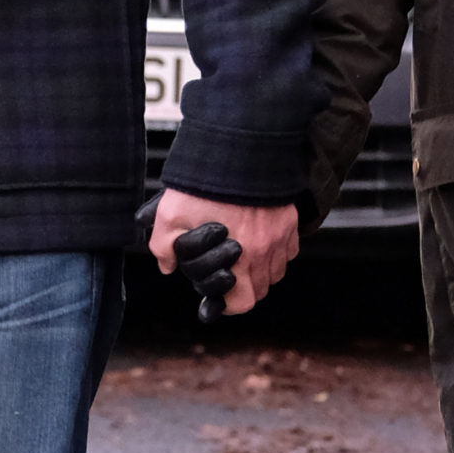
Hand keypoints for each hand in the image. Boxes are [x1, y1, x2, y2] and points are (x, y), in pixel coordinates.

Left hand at [149, 189, 299, 316]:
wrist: (240, 149)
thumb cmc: (205, 183)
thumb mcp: (170, 215)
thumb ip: (164, 246)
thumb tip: (168, 265)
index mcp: (238, 257)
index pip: (243, 302)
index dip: (229, 303)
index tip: (220, 296)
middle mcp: (264, 251)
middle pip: (261, 290)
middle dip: (243, 287)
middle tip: (228, 274)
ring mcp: (281, 235)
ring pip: (276, 271)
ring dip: (260, 271)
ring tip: (242, 256)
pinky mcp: (289, 219)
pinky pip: (289, 249)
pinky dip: (277, 251)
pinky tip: (260, 238)